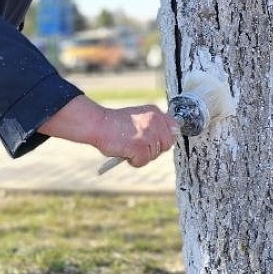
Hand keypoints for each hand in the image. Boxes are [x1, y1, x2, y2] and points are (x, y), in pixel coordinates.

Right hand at [39, 96, 179, 167]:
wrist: (98, 124)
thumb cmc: (115, 123)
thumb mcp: (139, 117)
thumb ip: (154, 124)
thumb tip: (171, 138)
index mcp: (155, 112)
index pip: (174, 127)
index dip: (166, 137)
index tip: (157, 141)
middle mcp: (155, 122)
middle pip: (166, 144)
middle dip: (154, 149)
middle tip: (138, 146)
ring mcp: (148, 135)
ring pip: (154, 155)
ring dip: (141, 155)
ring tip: (127, 146)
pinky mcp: (140, 147)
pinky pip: (143, 161)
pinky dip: (133, 161)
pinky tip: (124, 152)